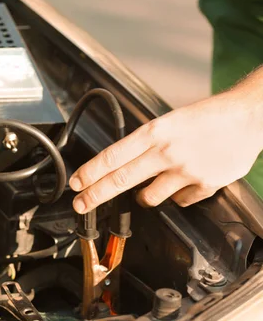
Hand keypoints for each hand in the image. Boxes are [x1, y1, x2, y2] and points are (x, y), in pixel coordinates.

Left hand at [69, 89, 262, 212]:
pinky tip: (185, 182)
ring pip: (149, 197)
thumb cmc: (207, 117)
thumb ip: (146, 143)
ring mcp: (186, 170)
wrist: (249, 117)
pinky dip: (177, 196)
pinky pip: (180, 202)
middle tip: (80, 203)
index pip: (113, 155)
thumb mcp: (169, 122)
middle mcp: (167, 152)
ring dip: (143, 195)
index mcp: (155, 132)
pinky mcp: (206, 185)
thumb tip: (120, 164)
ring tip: (151, 184)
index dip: (90, 172)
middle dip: (95, 195)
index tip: (76, 183)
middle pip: (121, 179)